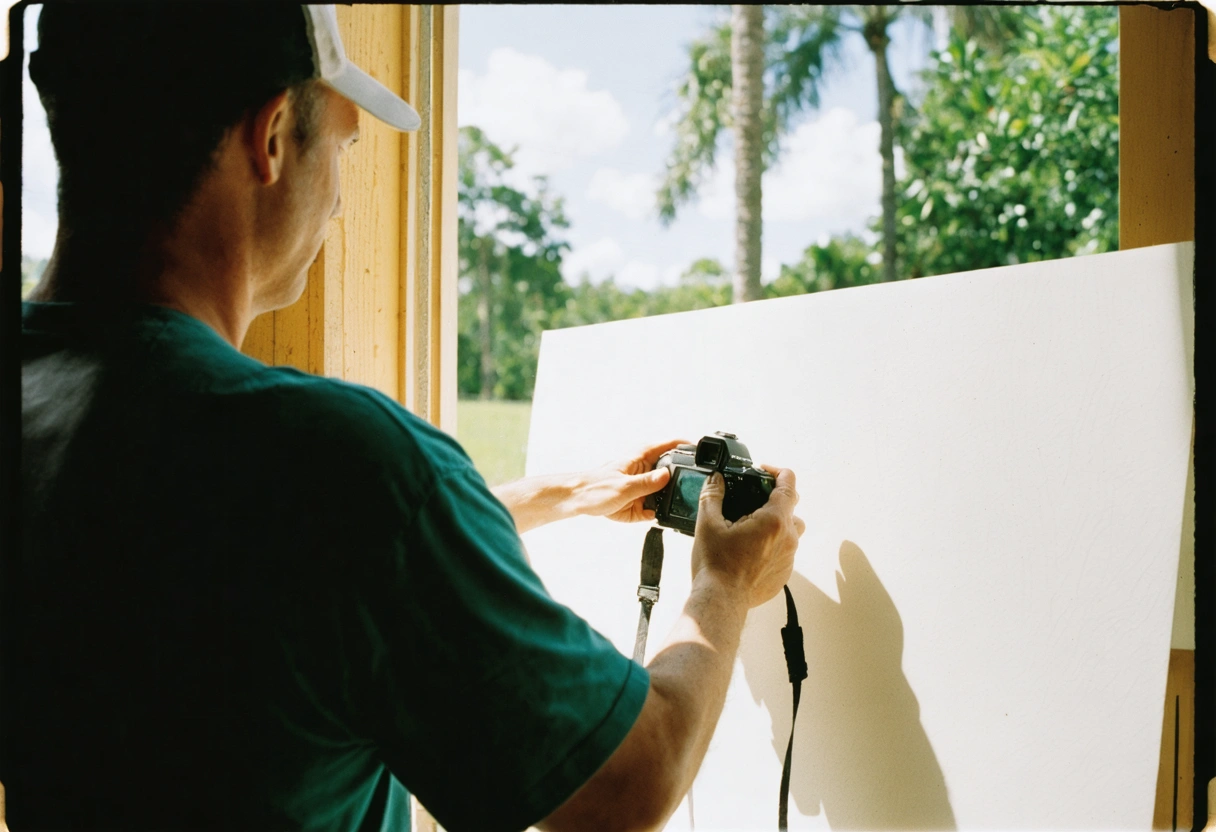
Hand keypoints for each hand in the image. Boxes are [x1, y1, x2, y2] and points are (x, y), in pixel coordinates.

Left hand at [572, 438, 690, 522]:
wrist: (576, 502)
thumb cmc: (594, 487)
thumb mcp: (624, 487)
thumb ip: (647, 483)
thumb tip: (668, 476)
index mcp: (641, 457)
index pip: (670, 445)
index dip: (687, 446)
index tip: (701, 451)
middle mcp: (645, 470)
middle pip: (672, 471)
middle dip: (682, 481)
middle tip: (693, 488)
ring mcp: (643, 487)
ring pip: (666, 493)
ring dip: (669, 501)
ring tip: (675, 506)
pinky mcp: (640, 504)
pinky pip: (656, 510)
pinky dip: (658, 514)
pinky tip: (658, 517)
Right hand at [690, 465, 804, 607]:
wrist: (720, 601)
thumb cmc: (716, 566)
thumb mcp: (707, 524)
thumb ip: (712, 496)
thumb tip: (715, 480)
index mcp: (773, 521)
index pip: (788, 484)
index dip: (777, 472)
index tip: (764, 471)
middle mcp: (787, 538)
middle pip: (791, 506)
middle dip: (773, 498)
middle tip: (750, 500)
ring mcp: (788, 557)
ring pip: (790, 530)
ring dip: (775, 522)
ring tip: (750, 527)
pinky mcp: (784, 573)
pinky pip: (784, 551)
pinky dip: (772, 545)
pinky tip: (749, 550)